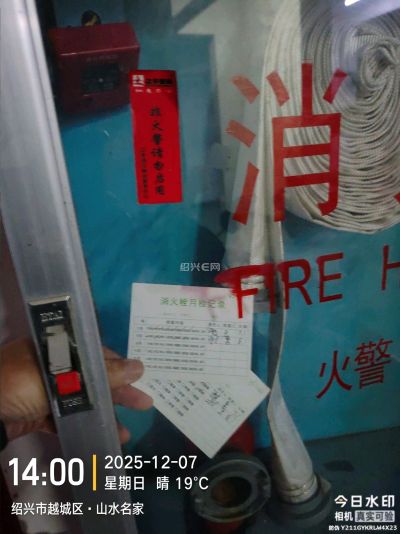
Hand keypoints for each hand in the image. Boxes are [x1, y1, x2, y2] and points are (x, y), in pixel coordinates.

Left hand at [0, 338, 151, 442]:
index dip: (119, 366)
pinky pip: (69, 419)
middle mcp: (56, 366)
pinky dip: (86, 427)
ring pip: (84, 401)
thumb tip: (139, 366)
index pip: (97, 353)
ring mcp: (47, 391)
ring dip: (105, 415)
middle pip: (94, 377)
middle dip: (119, 392)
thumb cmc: (22, 380)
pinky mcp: (39, 414)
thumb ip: (103, 373)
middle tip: (144, 404)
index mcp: (60, 347)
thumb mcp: (66, 373)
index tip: (140, 378)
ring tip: (127, 433)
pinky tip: (103, 437)